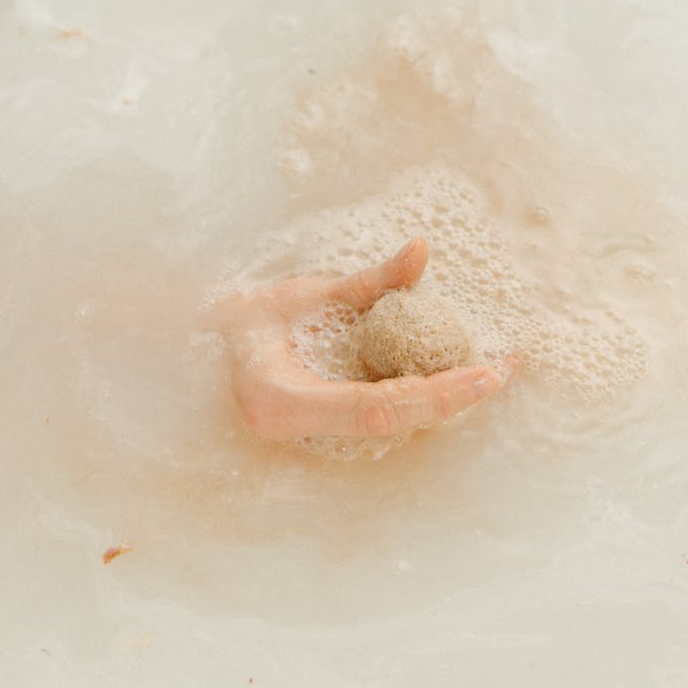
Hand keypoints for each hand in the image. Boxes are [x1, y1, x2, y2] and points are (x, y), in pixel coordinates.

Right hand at [211, 237, 514, 440]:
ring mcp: (305, 436)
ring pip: (390, 425)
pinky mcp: (318, 429)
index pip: (377, 406)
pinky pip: (377, 414)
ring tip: (491, 370)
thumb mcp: (297, 295)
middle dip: (453, 398)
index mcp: (284, 402)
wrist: (183, 352)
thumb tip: (421, 250)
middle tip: (504, 369)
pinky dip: (416, 395)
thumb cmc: (233, 322)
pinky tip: (450, 376)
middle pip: (393, 423)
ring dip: (443, 399)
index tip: (484, 373)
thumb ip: (364, 282)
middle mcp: (298, 429)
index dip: (435, 393)